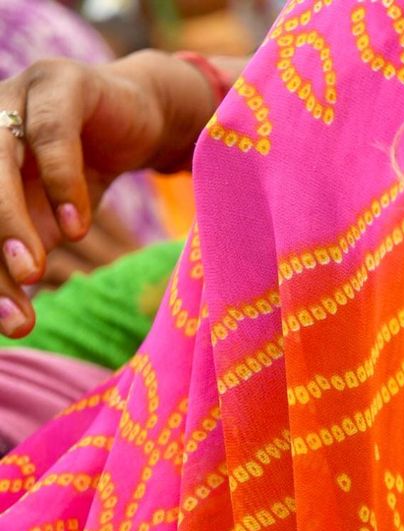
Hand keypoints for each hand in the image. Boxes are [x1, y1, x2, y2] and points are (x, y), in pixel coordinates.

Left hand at [0, 50, 238, 335]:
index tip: (7, 325)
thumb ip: (25, 258)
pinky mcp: (59, 83)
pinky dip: (61, 183)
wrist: (142, 118)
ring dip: (9, 221)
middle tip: (10, 305)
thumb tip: (11, 322)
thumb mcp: (51, 223)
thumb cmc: (84, 172)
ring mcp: (14, 98)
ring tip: (32, 269)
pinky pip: (51, 135)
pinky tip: (77, 228)